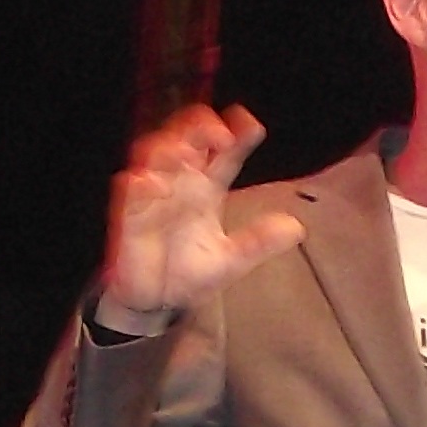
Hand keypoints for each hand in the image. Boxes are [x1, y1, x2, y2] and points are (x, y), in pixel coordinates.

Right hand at [98, 102, 306, 322]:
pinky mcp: (130, 215)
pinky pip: (131, 192)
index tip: (250, 125)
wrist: (157, 301)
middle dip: (200, 127)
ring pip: (155, 154)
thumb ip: (260, 242)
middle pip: (187, 138)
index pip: (223, 152)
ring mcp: (153, 196)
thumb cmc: (189, 272)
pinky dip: (141, 185)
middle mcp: (181, 184)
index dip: (236, 133)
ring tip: (189, 152)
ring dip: (170, 147)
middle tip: (220, 134)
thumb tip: (296, 227)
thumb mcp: (232, 259)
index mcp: (207, 188)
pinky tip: (154, 184)